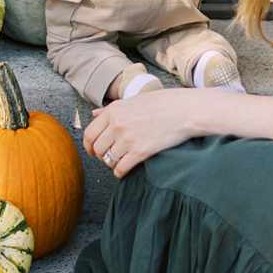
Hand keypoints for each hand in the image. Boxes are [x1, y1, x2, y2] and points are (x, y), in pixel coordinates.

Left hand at [83, 89, 200, 177]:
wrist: (184, 110)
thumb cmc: (161, 103)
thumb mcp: (132, 101)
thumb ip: (111, 109)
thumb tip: (93, 114)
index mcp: (113, 110)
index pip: (89, 133)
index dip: (89, 146)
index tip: (93, 151)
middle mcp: (117, 124)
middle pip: (97, 148)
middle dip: (100, 156)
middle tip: (108, 158)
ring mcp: (128, 138)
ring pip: (108, 160)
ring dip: (111, 164)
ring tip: (119, 163)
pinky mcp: (140, 151)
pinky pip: (121, 168)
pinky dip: (119, 172)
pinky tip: (124, 170)